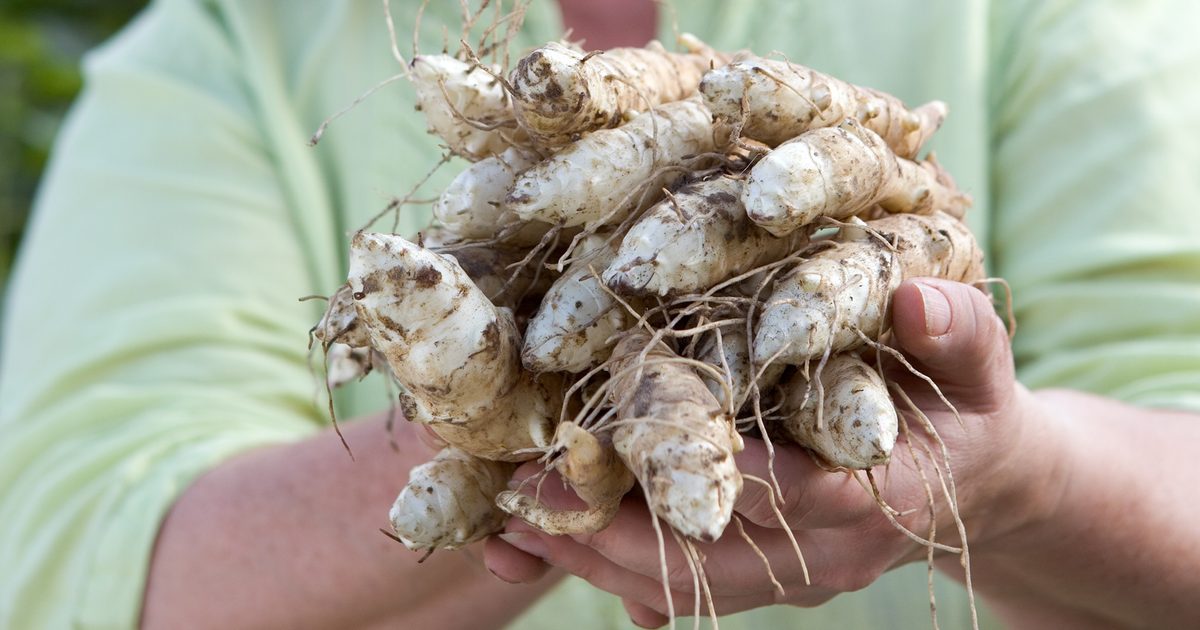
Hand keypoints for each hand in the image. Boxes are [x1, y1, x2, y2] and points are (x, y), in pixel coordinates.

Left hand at [485, 278, 1060, 626]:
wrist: (975, 483)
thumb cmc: (970, 409)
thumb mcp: (983, 365)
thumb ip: (960, 333)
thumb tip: (920, 300)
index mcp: (888, 493)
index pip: (805, 494)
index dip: (730, 476)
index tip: (649, 451)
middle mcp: (831, 550)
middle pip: (717, 553)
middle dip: (620, 524)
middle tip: (530, 489)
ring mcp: (793, 575)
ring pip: (683, 580)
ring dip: (594, 552)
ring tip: (509, 515)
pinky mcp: (763, 576)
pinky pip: (677, 585)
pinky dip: (606, 563)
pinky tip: (539, 536)